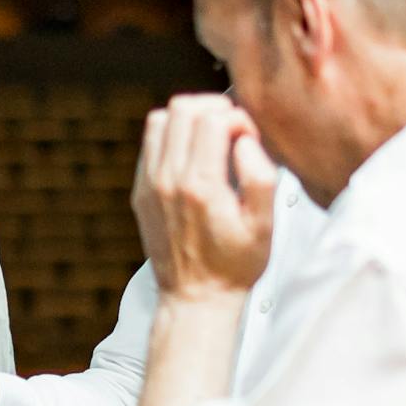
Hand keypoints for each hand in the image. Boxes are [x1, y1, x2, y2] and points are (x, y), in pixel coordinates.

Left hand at [132, 94, 275, 300]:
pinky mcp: (140, 191)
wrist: (196, 297)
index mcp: (201, 187)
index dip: (237, 118)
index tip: (248, 136)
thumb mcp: (264, 226)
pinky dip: (171, 135)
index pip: (212, 119)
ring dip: (188, 117)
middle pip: (182, 109)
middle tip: (231, 126)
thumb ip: (260, 177)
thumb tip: (245, 141)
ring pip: (160, 119)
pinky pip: (150, 143)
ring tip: (210, 134)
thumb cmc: (234, 265)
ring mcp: (150, 185)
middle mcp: (169, 181)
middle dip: (212, 107)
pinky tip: (191, 152)